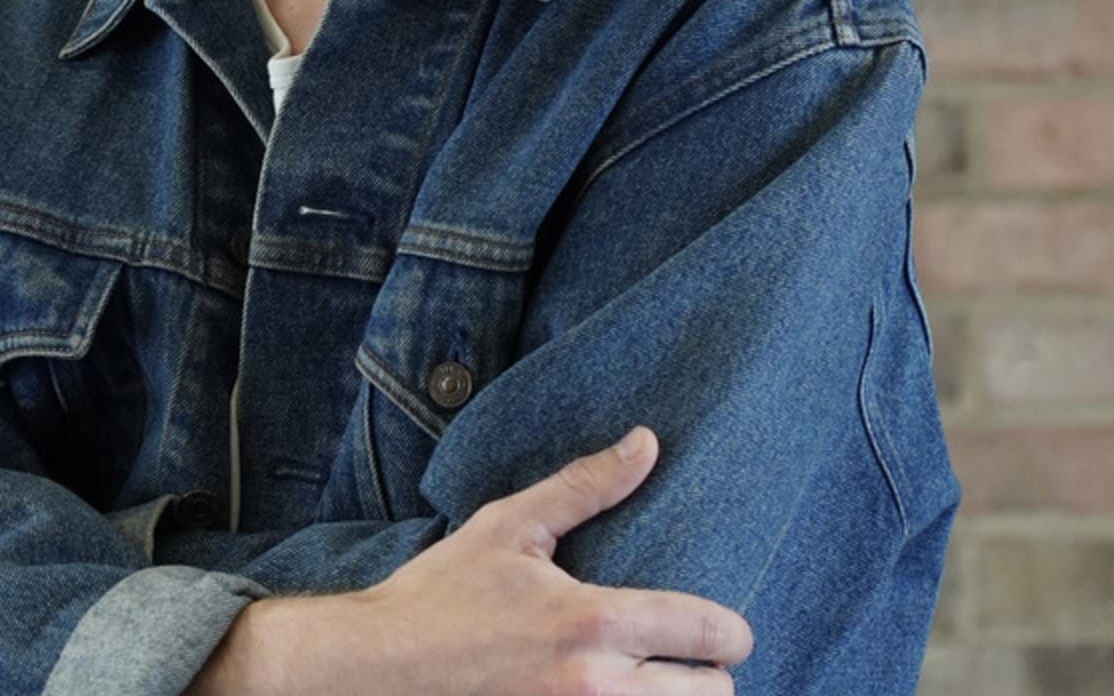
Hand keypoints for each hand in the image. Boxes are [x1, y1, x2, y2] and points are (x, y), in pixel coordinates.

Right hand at [190, 426, 752, 694]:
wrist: (381, 670)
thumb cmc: (444, 593)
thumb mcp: (510, 526)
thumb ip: (586, 486)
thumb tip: (647, 443)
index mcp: (593, 621)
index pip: (707, 633)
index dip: (731, 632)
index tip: (730, 633)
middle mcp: (598, 686)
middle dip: (707, 678)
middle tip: (683, 663)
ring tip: (656, 685)